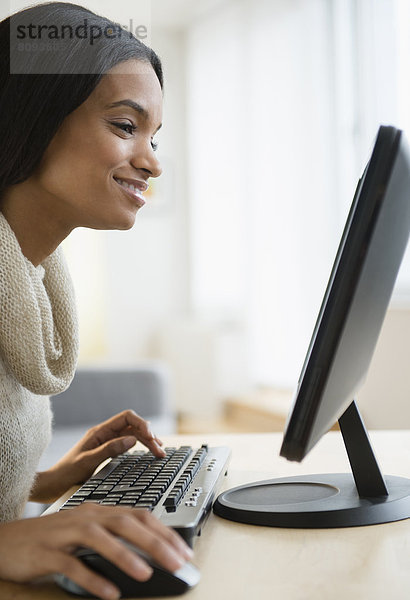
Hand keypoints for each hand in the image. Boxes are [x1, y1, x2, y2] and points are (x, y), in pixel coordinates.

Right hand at [0, 504, 192, 599]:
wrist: (7, 540)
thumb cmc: (51, 537)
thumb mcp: (85, 531)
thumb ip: (113, 536)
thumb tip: (148, 553)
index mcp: (98, 511)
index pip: (138, 515)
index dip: (164, 531)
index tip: (183, 550)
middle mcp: (85, 517)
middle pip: (125, 523)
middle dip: (155, 542)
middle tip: (177, 561)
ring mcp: (65, 533)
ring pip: (100, 539)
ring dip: (126, 556)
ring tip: (147, 574)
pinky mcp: (47, 553)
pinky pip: (72, 565)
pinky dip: (92, 578)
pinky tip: (109, 592)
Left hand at [31, 410, 166, 502]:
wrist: (52, 485)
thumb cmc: (66, 474)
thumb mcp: (87, 462)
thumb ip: (109, 449)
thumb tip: (132, 439)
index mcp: (99, 432)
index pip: (127, 417)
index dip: (142, 424)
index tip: (151, 438)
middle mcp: (104, 434)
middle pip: (133, 426)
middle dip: (149, 435)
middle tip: (160, 451)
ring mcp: (106, 442)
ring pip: (132, 435)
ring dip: (147, 441)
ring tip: (159, 452)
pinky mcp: (107, 452)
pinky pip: (127, 444)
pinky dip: (139, 447)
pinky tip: (146, 453)